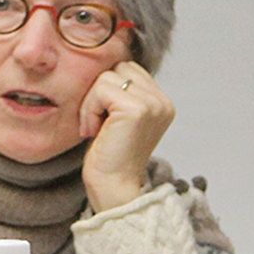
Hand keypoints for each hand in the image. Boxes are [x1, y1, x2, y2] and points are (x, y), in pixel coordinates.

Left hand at [80, 62, 173, 210]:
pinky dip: (90, 109)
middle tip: (97, 124)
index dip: (108, 90)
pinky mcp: (137, 109)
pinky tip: (93, 131)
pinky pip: (101, 89)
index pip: (128, 70)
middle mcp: (163, 102)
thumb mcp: (119, 119)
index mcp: (162, 103)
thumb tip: (102, 64)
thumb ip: (121, 93)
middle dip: (100, 92)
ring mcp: (153, 104)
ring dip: (92, 101)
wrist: (113, 189)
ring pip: (108, 76)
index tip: (103, 121)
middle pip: (119, 68)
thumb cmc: (109, 157)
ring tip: (95, 129)